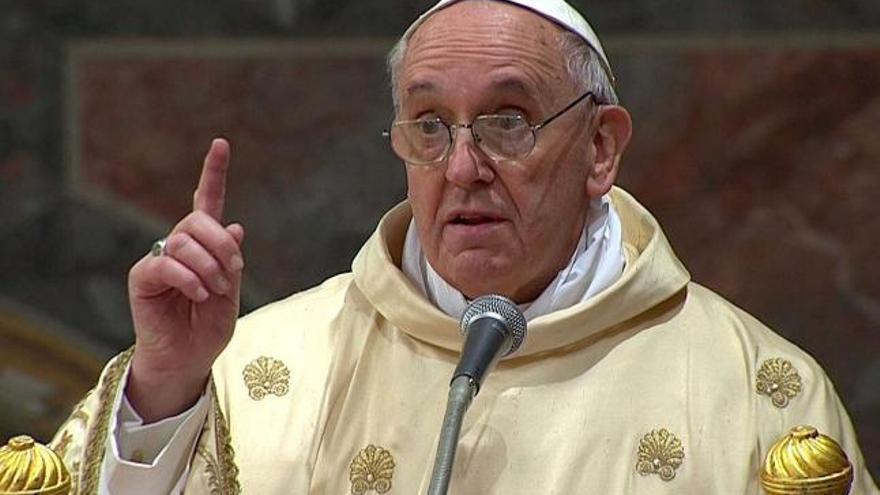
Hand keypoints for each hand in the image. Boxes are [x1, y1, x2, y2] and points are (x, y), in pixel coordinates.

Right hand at [126, 138, 244, 421]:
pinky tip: (198, 295)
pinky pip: (165, 263)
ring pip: (184, 240)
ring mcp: (160, 260)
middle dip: (222, 244)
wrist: (187, 360)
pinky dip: (188, 278)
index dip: (213, 173)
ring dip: (209, 266)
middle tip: (233, 272)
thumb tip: (236, 226)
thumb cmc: (208, 329)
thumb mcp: (231, 294)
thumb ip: (231, 261)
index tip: (221, 143)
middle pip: (198, 220)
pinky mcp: (143, 277)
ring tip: (214, 292)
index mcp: (205, 247)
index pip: (207, 202)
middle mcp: (180, 247)